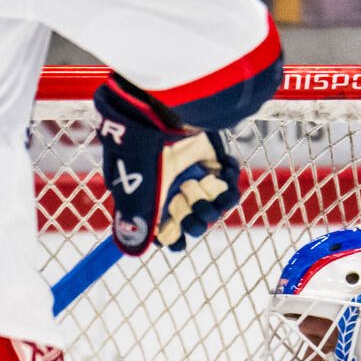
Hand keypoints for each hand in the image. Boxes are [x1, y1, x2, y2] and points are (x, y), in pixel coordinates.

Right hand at [93, 78, 241, 255]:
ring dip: (215, 202)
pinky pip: (228, 180)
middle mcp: (170, 185)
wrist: (162, 110)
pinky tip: (222, 167)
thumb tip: (131, 251)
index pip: (164, 227)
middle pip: (191, 219)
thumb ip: (136, 223)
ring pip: (212, 204)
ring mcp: (192, 171)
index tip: (180, 239)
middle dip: (195, 218)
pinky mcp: (212, 157)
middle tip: (192, 205)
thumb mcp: (133, 192)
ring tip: (208, 186)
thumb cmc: (142, 152)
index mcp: (149, 195)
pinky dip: (229, 179)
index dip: (174, 236)